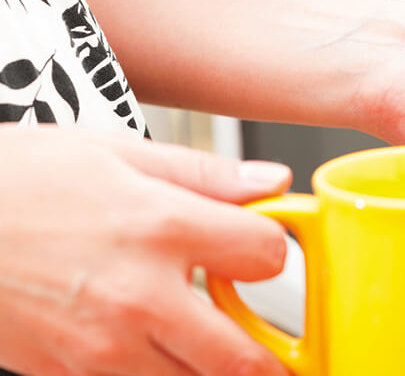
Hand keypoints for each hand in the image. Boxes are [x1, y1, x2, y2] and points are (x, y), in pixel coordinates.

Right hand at [0, 127, 290, 375]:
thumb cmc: (17, 181)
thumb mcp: (116, 154)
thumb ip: (206, 174)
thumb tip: (270, 181)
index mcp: (161, 227)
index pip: (266, 257)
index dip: (275, 252)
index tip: (263, 249)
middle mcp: (139, 296)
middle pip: (244, 358)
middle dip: (268, 356)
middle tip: (269, 344)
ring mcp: (103, 347)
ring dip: (214, 368)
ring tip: (206, 338)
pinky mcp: (72, 373)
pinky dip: (162, 373)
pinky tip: (151, 341)